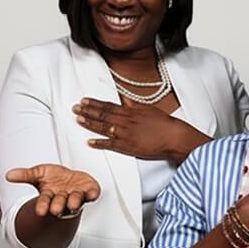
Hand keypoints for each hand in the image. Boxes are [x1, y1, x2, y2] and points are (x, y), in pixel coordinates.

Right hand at [5, 164, 100, 216]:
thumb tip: (8, 175)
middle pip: (60, 204)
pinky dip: (93, 194)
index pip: (44, 202)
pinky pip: (92, 194)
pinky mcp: (89, 191)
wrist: (72, 179)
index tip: (40, 212)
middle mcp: (63, 198)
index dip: (42, 206)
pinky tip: (92, 193)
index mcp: (50, 195)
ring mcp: (77, 195)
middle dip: (58, 206)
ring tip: (72, 203)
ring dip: (74, 202)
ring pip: (76, 201)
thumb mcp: (38, 173)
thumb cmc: (55, 178)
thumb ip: (25, 175)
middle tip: (56, 209)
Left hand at [72, 98, 207, 161]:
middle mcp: (126, 122)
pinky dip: (99, 143)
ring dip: (90, 123)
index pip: (108, 106)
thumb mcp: (148, 109)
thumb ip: (134, 105)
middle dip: (87, 111)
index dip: (95, 103)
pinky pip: (111, 145)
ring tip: (78, 119)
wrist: (173, 136)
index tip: (84, 100)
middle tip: (75, 108)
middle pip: (103, 115)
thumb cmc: (164, 123)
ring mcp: (126, 134)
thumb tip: (125, 101)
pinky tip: (90, 141)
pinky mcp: (128, 147)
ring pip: (104, 128)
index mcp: (130, 112)